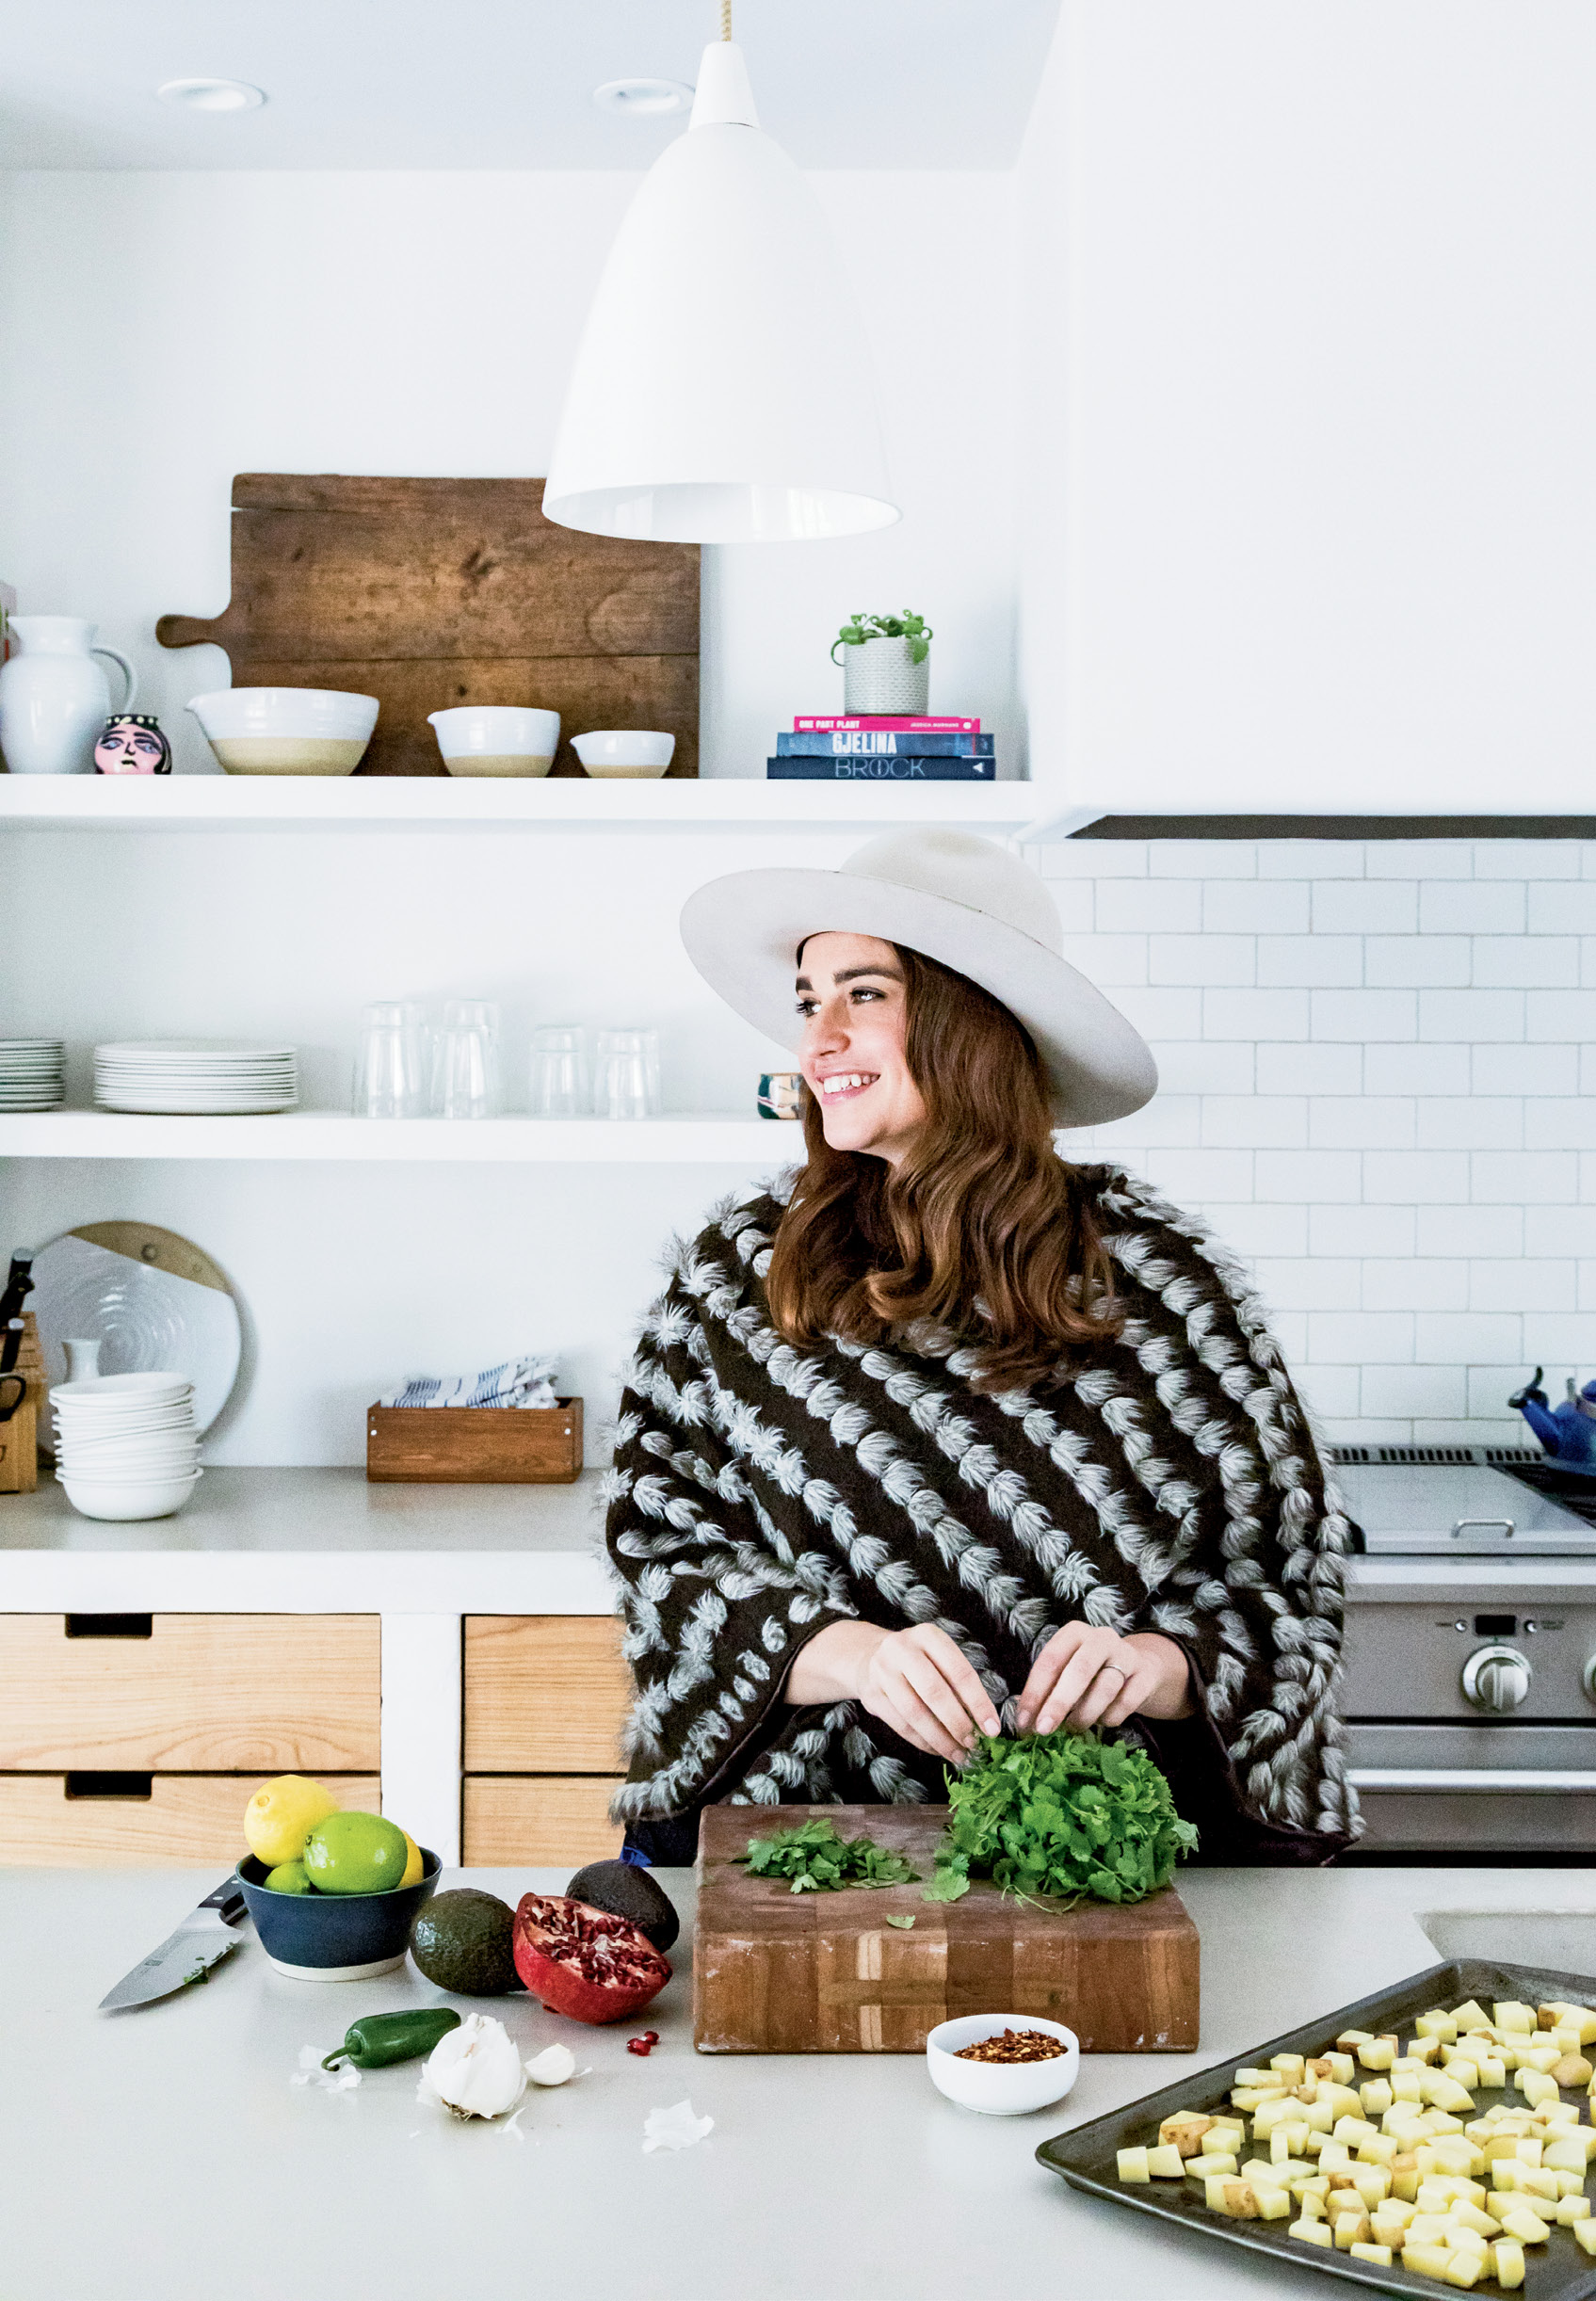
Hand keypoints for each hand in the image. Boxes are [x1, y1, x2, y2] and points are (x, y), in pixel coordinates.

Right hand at [785, 1620, 1000, 1766]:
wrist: (868, 1656)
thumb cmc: (917, 1660)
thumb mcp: (937, 1657)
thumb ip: (958, 1683)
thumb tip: (983, 1722)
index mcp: (928, 1636)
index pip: (960, 1672)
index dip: (979, 1703)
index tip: (992, 1729)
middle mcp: (902, 1649)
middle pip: (935, 1693)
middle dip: (958, 1723)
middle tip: (973, 1744)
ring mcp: (883, 1672)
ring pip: (915, 1713)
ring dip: (940, 1739)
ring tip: (958, 1753)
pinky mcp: (872, 1695)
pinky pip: (901, 1725)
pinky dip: (922, 1742)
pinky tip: (937, 1750)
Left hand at [1013, 1626, 1194, 1736]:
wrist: (1139, 1667)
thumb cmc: (1092, 1672)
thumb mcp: (1067, 1672)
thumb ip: (1048, 1690)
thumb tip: (1025, 1721)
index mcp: (1074, 1633)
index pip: (1050, 1660)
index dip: (1034, 1692)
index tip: (1024, 1722)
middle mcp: (1101, 1638)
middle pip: (1078, 1671)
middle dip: (1058, 1703)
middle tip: (1044, 1729)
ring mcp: (1127, 1655)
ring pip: (1104, 1688)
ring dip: (1084, 1714)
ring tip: (1073, 1728)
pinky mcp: (1146, 1675)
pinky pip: (1126, 1702)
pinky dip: (1110, 1718)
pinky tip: (1102, 1721)